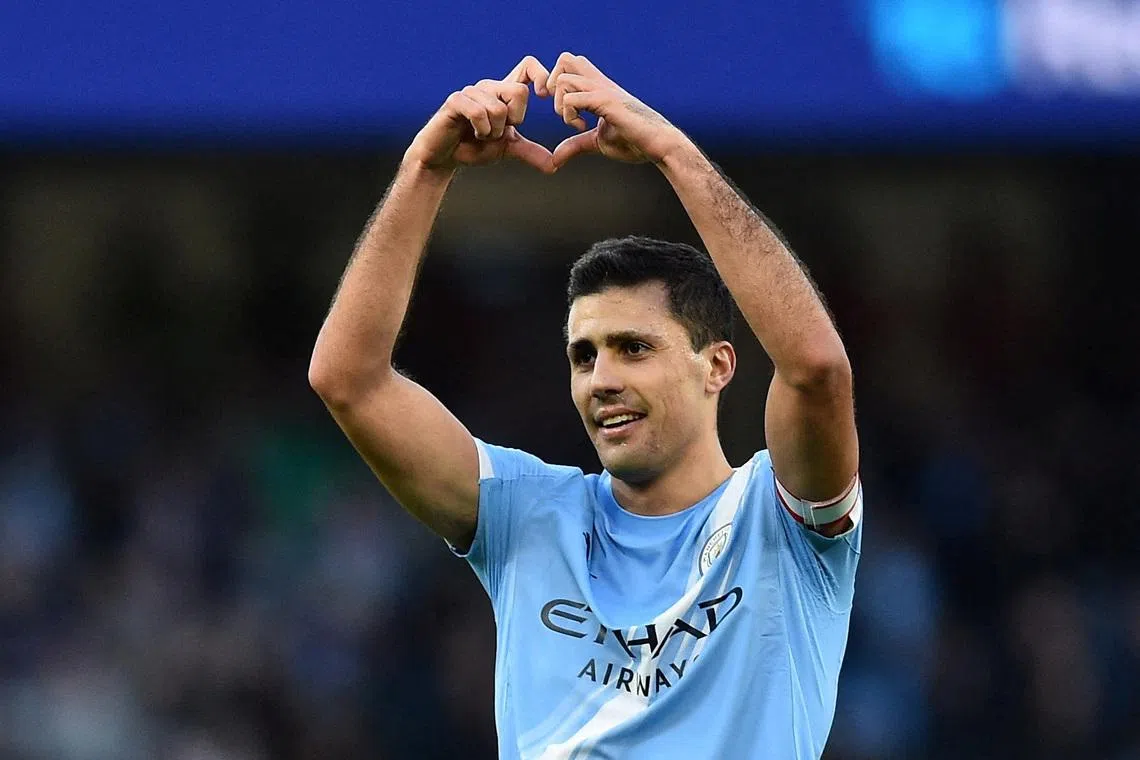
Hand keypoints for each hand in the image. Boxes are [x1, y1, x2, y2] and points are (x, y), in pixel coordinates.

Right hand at [405, 56, 553, 173]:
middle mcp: (489, 87)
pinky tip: (473, 133)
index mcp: (504, 92)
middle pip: (519, 92)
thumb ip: (531, 153)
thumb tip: (555, 165)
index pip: (528, 67)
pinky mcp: (456, 100)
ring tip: (482, 135)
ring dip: (493, 132)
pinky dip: (481, 130)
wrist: (444, 158)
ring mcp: (471, 92)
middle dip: (513, 120)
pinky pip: (479, 112)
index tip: (544, 96)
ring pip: (499, 108)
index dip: (541, 76)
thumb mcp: (508, 149)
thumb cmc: (474, 148)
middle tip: (498, 131)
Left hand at [545, 53, 688, 170]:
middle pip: (565, 59)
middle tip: (563, 110)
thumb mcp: (597, 143)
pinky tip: (582, 127)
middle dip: (553, 85)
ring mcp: (603, 91)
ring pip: (563, 79)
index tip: (562, 110)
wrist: (658, 145)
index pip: (570, 64)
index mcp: (597, 89)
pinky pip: (573, 98)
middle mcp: (599, 84)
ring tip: (576, 123)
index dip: (556, 82)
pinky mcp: (607, 102)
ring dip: (561, 104)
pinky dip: (569, 115)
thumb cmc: (634, 142)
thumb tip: (555, 159)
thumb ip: (575, 146)